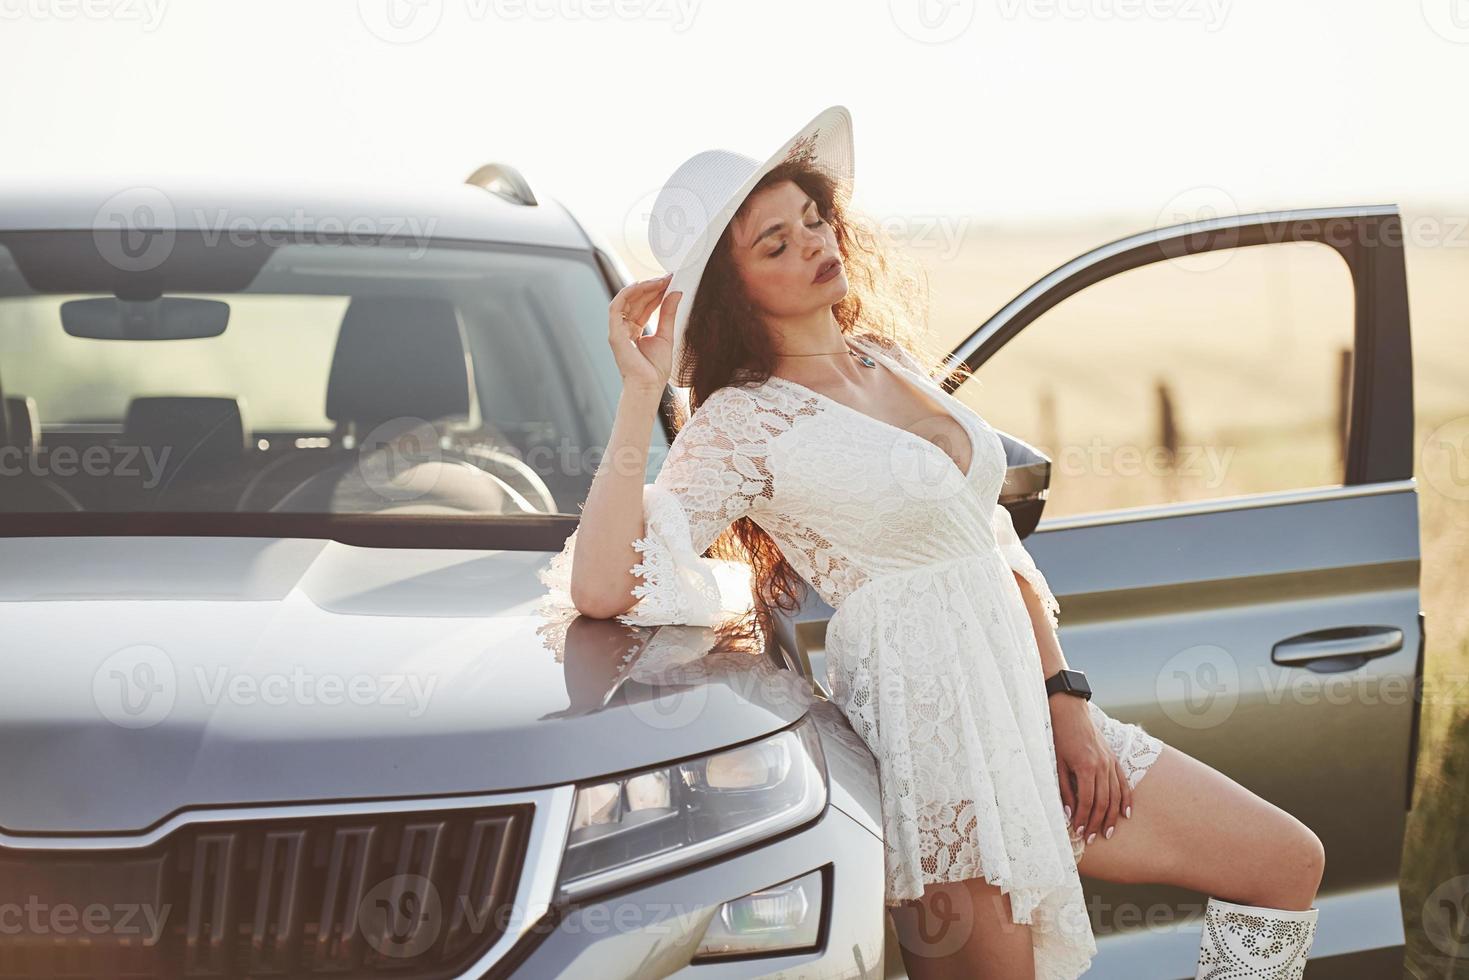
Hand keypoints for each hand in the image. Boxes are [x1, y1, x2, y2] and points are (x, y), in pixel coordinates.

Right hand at [608, 272, 679, 392]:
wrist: (648, 386)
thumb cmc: (655, 369)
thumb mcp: (666, 335)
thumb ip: (668, 313)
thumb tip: (676, 293)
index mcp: (636, 329)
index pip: (645, 305)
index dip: (656, 291)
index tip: (670, 281)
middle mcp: (625, 328)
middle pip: (636, 300)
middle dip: (651, 287)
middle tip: (667, 278)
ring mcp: (618, 330)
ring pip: (626, 300)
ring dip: (642, 288)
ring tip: (658, 281)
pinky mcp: (614, 334)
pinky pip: (616, 308)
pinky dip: (626, 294)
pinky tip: (639, 285)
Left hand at [1050, 695, 1131, 845]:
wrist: (1069, 711)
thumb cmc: (1059, 736)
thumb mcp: (1057, 763)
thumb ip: (1064, 789)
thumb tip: (1070, 813)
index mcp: (1085, 766)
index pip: (1087, 801)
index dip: (1084, 819)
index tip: (1080, 833)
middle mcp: (1102, 765)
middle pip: (1103, 801)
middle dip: (1098, 822)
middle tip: (1093, 839)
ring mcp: (1110, 762)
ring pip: (1115, 795)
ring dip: (1112, 816)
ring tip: (1108, 832)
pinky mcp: (1113, 758)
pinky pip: (1123, 783)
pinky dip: (1126, 799)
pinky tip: (1126, 813)